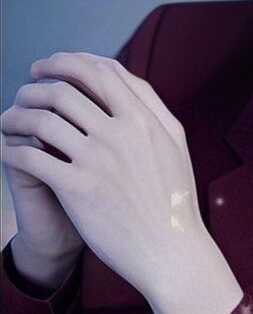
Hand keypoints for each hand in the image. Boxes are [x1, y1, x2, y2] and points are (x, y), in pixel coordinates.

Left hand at [0, 52, 214, 301]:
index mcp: (143, 119)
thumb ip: (151, 107)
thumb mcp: (174, 143)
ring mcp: (98, 160)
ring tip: (9, 121)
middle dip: (36, 84)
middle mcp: (120, 133)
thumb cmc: (173, 200)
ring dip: (17, 115)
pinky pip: (32, 158)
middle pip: (65, 90)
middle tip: (23, 90)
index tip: (48, 67)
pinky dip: (13, 150)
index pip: (98, 71)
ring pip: (42, 120)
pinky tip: (8, 153)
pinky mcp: (77, 189)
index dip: (67, 62)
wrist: (172, 251)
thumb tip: (123, 79)